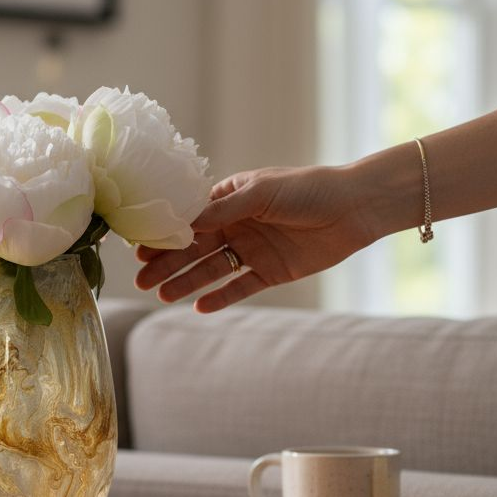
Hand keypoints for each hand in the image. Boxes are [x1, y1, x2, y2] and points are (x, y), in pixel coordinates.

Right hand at [134, 166, 374, 311]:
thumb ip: (223, 210)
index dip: (165, 234)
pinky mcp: (271, 272)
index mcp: (229, 200)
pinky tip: (199, 307)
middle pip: (194, 248)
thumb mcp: (261, 192)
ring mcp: (252, 250)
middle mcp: (236, 225)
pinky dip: (220, 298)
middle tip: (142, 280)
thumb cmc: (308, 188)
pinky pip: (239, 287)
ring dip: (187, 282)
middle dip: (167, 263)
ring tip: (163, 295)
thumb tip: (184, 222)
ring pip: (211, 269)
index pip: (188, 219)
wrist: (356, 207)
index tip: (140, 249)